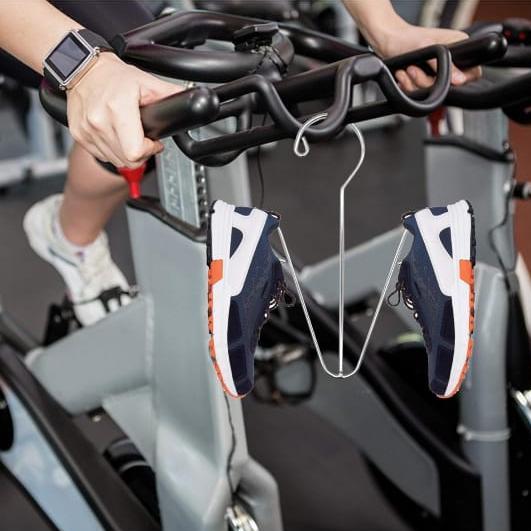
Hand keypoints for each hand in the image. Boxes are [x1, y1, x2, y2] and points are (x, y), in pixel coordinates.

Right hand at [66, 53, 183, 167]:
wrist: (83, 69)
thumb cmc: (114, 76)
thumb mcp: (147, 82)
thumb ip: (170, 95)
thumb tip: (192, 100)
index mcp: (118, 110)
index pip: (136, 152)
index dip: (149, 150)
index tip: (152, 142)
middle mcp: (99, 122)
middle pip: (127, 160)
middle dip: (141, 153)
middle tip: (143, 139)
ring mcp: (87, 130)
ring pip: (115, 161)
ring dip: (126, 153)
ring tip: (129, 135)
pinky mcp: (79, 135)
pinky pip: (102, 155)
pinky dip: (112, 150)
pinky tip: (115, 135)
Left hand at [371, 22, 480, 91]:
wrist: (387, 42)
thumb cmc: (407, 38)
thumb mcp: (428, 48)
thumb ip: (444, 65)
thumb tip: (459, 80)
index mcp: (458, 48)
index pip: (472, 72)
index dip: (460, 80)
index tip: (445, 80)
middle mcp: (449, 61)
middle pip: (447, 87)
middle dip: (426, 82)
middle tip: (414, 70)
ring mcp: (435, 72)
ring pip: (431, 91)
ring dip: (414, 83)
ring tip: (407, 70)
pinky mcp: (422, 80)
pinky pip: (419, 93)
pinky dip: (408, 86)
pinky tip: (403, 75)